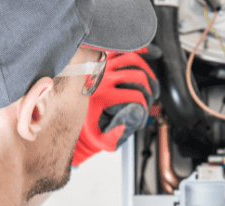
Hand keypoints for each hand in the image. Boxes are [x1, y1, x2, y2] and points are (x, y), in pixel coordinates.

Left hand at [72, 51, 159, 165]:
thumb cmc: (91, 126)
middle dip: (149, 90)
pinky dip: (139, 50)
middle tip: (149, 100)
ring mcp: (103, 65)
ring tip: (151, 86)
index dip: (145, 105)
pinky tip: (151, 54)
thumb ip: (116, 135)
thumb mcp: (102, 138)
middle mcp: (102, 77)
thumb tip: (131, 120)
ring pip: (133, 59)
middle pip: (137, 76)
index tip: (144, 112)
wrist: (73, 113)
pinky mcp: (104, 58)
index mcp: (102, 95)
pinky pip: (123, 49)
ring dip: (147, 72)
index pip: (135, 95)